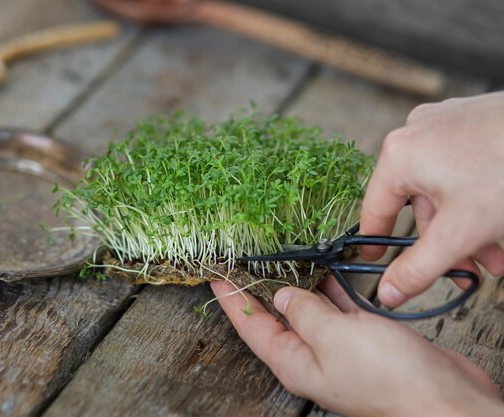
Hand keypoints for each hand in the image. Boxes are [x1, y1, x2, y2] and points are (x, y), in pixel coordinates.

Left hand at [211, 279, 502, 416]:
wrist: (446, 400)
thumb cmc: (389, 379)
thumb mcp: (335, 338)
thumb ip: (304, 313)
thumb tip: (282, 296)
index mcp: (295, 362)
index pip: (251, 327)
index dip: (232, 300)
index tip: (217, 274)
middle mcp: (312, 356)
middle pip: (276, 317)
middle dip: (261, 288)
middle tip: (248, 257)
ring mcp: (338, 347)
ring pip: (309, 309)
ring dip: (298, 283)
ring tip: (283, 255)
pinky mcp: (364, 339)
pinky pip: (338, 308)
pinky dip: (331, 288)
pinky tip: (327, 270)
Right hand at [360, 92, 503, 307]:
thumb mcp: (460, 232)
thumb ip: (419, 268)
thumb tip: (388, 291)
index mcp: (399, 155)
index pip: (376, 210)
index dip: (377, 241)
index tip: (376, 258)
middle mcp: (416, 133)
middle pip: (420, 203)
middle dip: (449, 242)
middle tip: (473, 269)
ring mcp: (446, 122)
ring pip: (445, 188)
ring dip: (469, 226)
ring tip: (498, 252)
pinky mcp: (473, 120)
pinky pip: (464, 168)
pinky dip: (479, 198)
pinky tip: (501, 220)